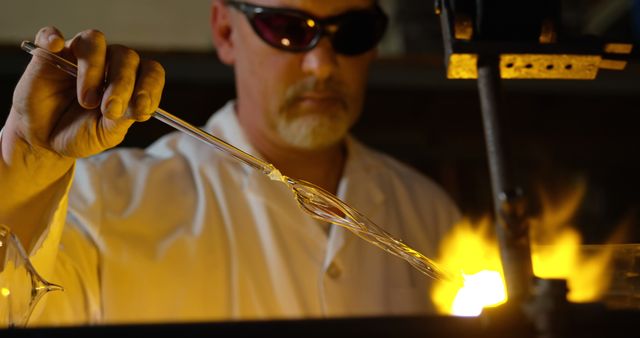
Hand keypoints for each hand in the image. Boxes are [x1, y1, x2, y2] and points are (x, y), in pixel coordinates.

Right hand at [6, 26, 164, 159]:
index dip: (150, 86)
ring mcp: (78, 55)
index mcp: (129, 81)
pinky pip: (50, 35)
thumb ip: (122, 120)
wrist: (45, 140)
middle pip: (126, 56)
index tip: (142, 108)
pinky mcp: (49, 54)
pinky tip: (55, 46)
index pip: (150, 71)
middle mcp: (108, 63)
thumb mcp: (105, 134)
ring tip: (87, 101)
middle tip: (111, 109)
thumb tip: (139, 107)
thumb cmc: (80, 133)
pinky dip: (52, 37)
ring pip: (95, 42)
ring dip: (94, 71)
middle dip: (122, 84)